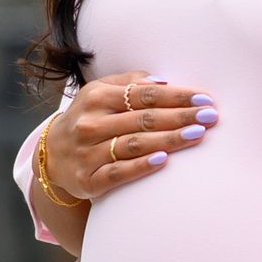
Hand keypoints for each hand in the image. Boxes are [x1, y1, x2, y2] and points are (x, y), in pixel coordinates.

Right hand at [40, 70, 218, 206]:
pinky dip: (141, 166)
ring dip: (168, 139)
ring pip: (134, 144)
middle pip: (144, 119)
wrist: (51, 154)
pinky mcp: (88, 180)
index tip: (204, 98)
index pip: (144, 94)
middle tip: (210, 117)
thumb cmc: (89, 117)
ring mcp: (88, 152)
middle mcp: (91, 123)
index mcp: (97, 97)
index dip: (176, 96)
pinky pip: (118, 172)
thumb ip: (130, 83)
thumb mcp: (100, 93)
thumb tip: (164, 82)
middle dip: (181, 116)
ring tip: (197, 135)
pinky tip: (164, 160)